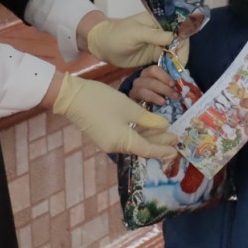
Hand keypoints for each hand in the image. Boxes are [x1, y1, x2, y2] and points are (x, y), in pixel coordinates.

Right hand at [51, 75, 177, 158]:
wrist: (71, 97)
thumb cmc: (101, 100)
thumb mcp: (128, 108)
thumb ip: (148, 119)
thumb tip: (163, 126)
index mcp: (122, 142)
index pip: (148, 150)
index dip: (163, 149)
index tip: (176, 148)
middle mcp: (115, 147)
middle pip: (141, 147)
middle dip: (158, 142)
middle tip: (174, 137)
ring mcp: (107, 142)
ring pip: (133, 142)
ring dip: (148, 136)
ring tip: (164, 131)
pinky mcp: (103, 135)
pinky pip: (125, 137)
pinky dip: (137, 133)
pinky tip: (146, 126)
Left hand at [86, 10, 176, 68]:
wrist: (104, 47)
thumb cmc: (118, 35)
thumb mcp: (136, 33)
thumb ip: (155, 35)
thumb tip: (176, 37)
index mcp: (158, 20)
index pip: (178, 27)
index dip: (183, 40)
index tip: (182, 53)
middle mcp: (162, 31)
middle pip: (179, 42)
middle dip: (181, 54)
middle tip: (180, 69)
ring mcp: (159, 44)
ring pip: (174, 53)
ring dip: (177, 63)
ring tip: (177, 75)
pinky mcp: (155, 56)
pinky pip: (167, 62)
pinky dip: (170, 68)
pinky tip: (172, 76)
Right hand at [129, 64, 178, 106]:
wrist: (143, 107)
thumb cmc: (159, 95)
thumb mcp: (167, 87)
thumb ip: (174, 81)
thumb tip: (187, 74)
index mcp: (149, 73)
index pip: (154, 69)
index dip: (164, 76)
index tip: (173, 84)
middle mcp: (141, 78)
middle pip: (150, 78)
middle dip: (164, 87)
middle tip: (175, 95)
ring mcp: (135, 87)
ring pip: (144, 86)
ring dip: (157, 93)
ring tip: (166, 101)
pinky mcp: (132, 96)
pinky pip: (140, 95)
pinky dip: (152, 98)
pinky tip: (160, 103)